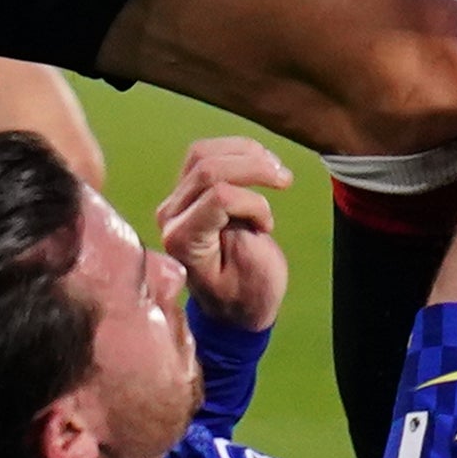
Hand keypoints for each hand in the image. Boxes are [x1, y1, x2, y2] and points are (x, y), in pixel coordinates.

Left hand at [153, 135, 290, 337]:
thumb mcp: (255, 271)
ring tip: (276, 169)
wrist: (234, 306)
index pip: (217, 196)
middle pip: (207, 167)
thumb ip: (242, 232)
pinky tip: (262, 161)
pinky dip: (237, 151)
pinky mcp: (186, 191)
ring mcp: (175, 201)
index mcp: (184, 241)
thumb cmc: (246, 295)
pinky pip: (205, 154)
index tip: (267, 226)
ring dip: (245, 152)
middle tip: (285, 180)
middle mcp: (171, 216)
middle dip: (253, 166)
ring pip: (203, 153)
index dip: (252, 203)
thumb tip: (237, 196)